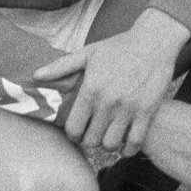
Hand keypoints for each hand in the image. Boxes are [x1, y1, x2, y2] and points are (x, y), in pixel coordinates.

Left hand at [33, 9, 189, 153]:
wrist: (154, 41)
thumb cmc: (119, 47)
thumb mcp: (89, 54)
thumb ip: (61, 67)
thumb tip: (36, 75)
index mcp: (91, 89)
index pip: (73, 128)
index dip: (73, 134)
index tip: (78, 132)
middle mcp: (108, 102)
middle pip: (91, 140)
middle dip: (90, 140)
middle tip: (94, 134)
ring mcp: (129, 108)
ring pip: (111, 144)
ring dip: (109, 144)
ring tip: (110, 137)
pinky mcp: (147, 111)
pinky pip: (135, 142)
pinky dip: (129, 149)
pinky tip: (127, 144)